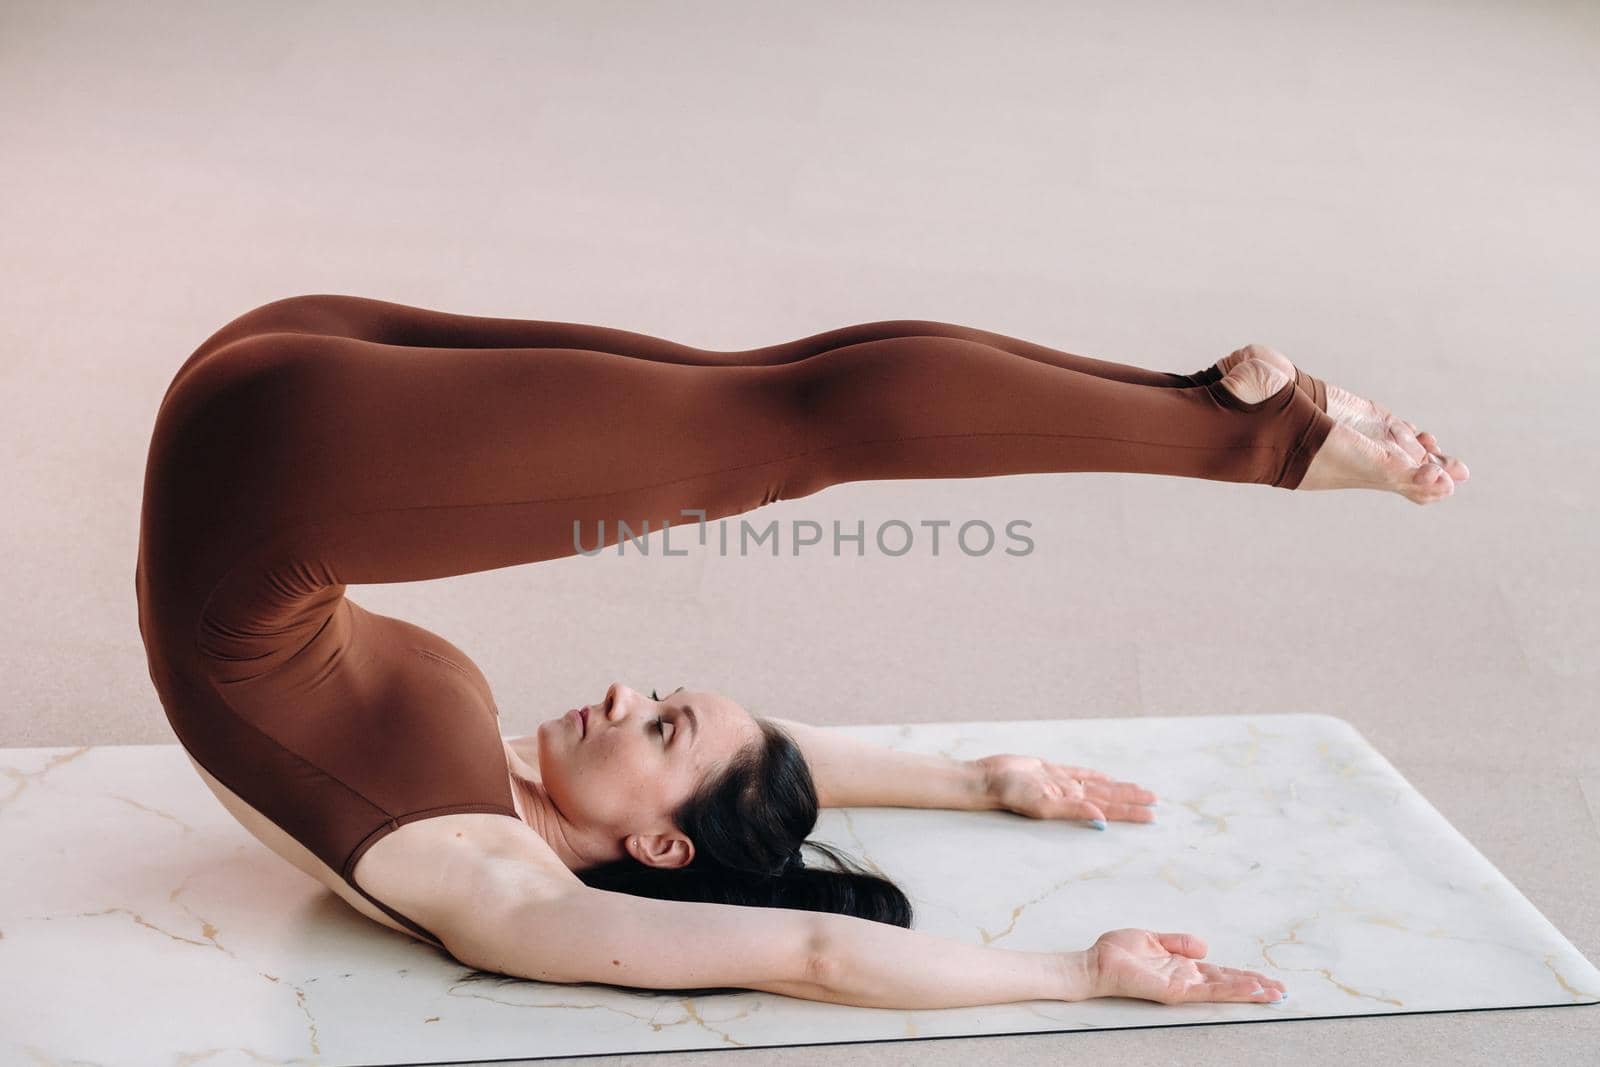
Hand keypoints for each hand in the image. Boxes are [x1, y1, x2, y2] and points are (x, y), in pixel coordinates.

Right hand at [974, 754, 1156, 827]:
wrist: (987, 779)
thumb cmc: (1010, 793)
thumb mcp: (1043, 805)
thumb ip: (1073, 810)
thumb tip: (1102, 821)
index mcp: (1072, 803)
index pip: (1109, 808)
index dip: (1131, 811)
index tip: (1152, 816)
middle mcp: (1070, 794)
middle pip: (1109, 797)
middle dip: (1132, 800)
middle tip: (1155, 802)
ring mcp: (1061, 783)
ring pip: (1098, 786)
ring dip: (1119, 789)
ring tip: (1139, 792)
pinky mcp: (1050, 771)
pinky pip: (1079, 773)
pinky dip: (1095, 776)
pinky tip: (1107, 779)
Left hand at [1087, 929, 1287, 1004]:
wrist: (1095, 963)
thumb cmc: (1118, 952)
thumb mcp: (1153, 938)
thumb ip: (1180, 941)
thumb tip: (1206, 946)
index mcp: (1182, 967)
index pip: (1219, 973)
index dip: (1242, 976)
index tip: (1266, 979)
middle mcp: (1185, 979)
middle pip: (1227, 984)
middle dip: (1254, 987)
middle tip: (1281, 991)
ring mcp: (1181, 987)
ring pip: (1222, 990)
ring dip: (1248, 991)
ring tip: (1273, 992)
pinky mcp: (1174, 991)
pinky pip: (1206, 991)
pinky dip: (1229, 990)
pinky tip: (1246, 989)